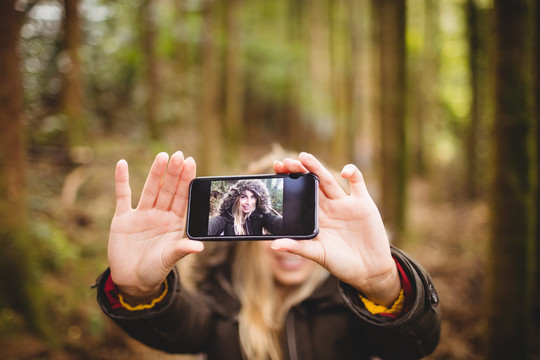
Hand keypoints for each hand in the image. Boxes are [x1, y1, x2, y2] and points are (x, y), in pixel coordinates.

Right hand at [108, 152, 203, 303]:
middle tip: (178, 155)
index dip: (186, 180)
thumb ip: (181, 250)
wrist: (131, 281)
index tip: (190, 162)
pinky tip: (122, 164)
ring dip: (155, 173)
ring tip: (162, 156)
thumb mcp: (169, 259)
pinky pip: (122, 196)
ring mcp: (141, 215)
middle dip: (173, 173)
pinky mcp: (122, 219)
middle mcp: (159, 215)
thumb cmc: (155, 270)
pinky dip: (121, 180)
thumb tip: (199, 247)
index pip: (182, 197)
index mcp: (174, 223)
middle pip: (168, 190)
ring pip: (150, 190)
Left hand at [272, 153, 400, 305]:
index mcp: (315, 217)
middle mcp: (328, 207)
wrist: (369, 270)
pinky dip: (352, 173)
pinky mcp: (363, 203)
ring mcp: (345, 203)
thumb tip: (274, 245)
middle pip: (311, 184)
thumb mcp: (318, 255)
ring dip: (317, 167)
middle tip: (285, 162)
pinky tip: (344, 171)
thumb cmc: (341, 264)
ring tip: (304, 156)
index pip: (298, 195)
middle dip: (299, 171)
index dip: (289, 183)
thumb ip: (298, 247)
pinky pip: (357, 182)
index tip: (275, 173)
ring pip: (328, 180)